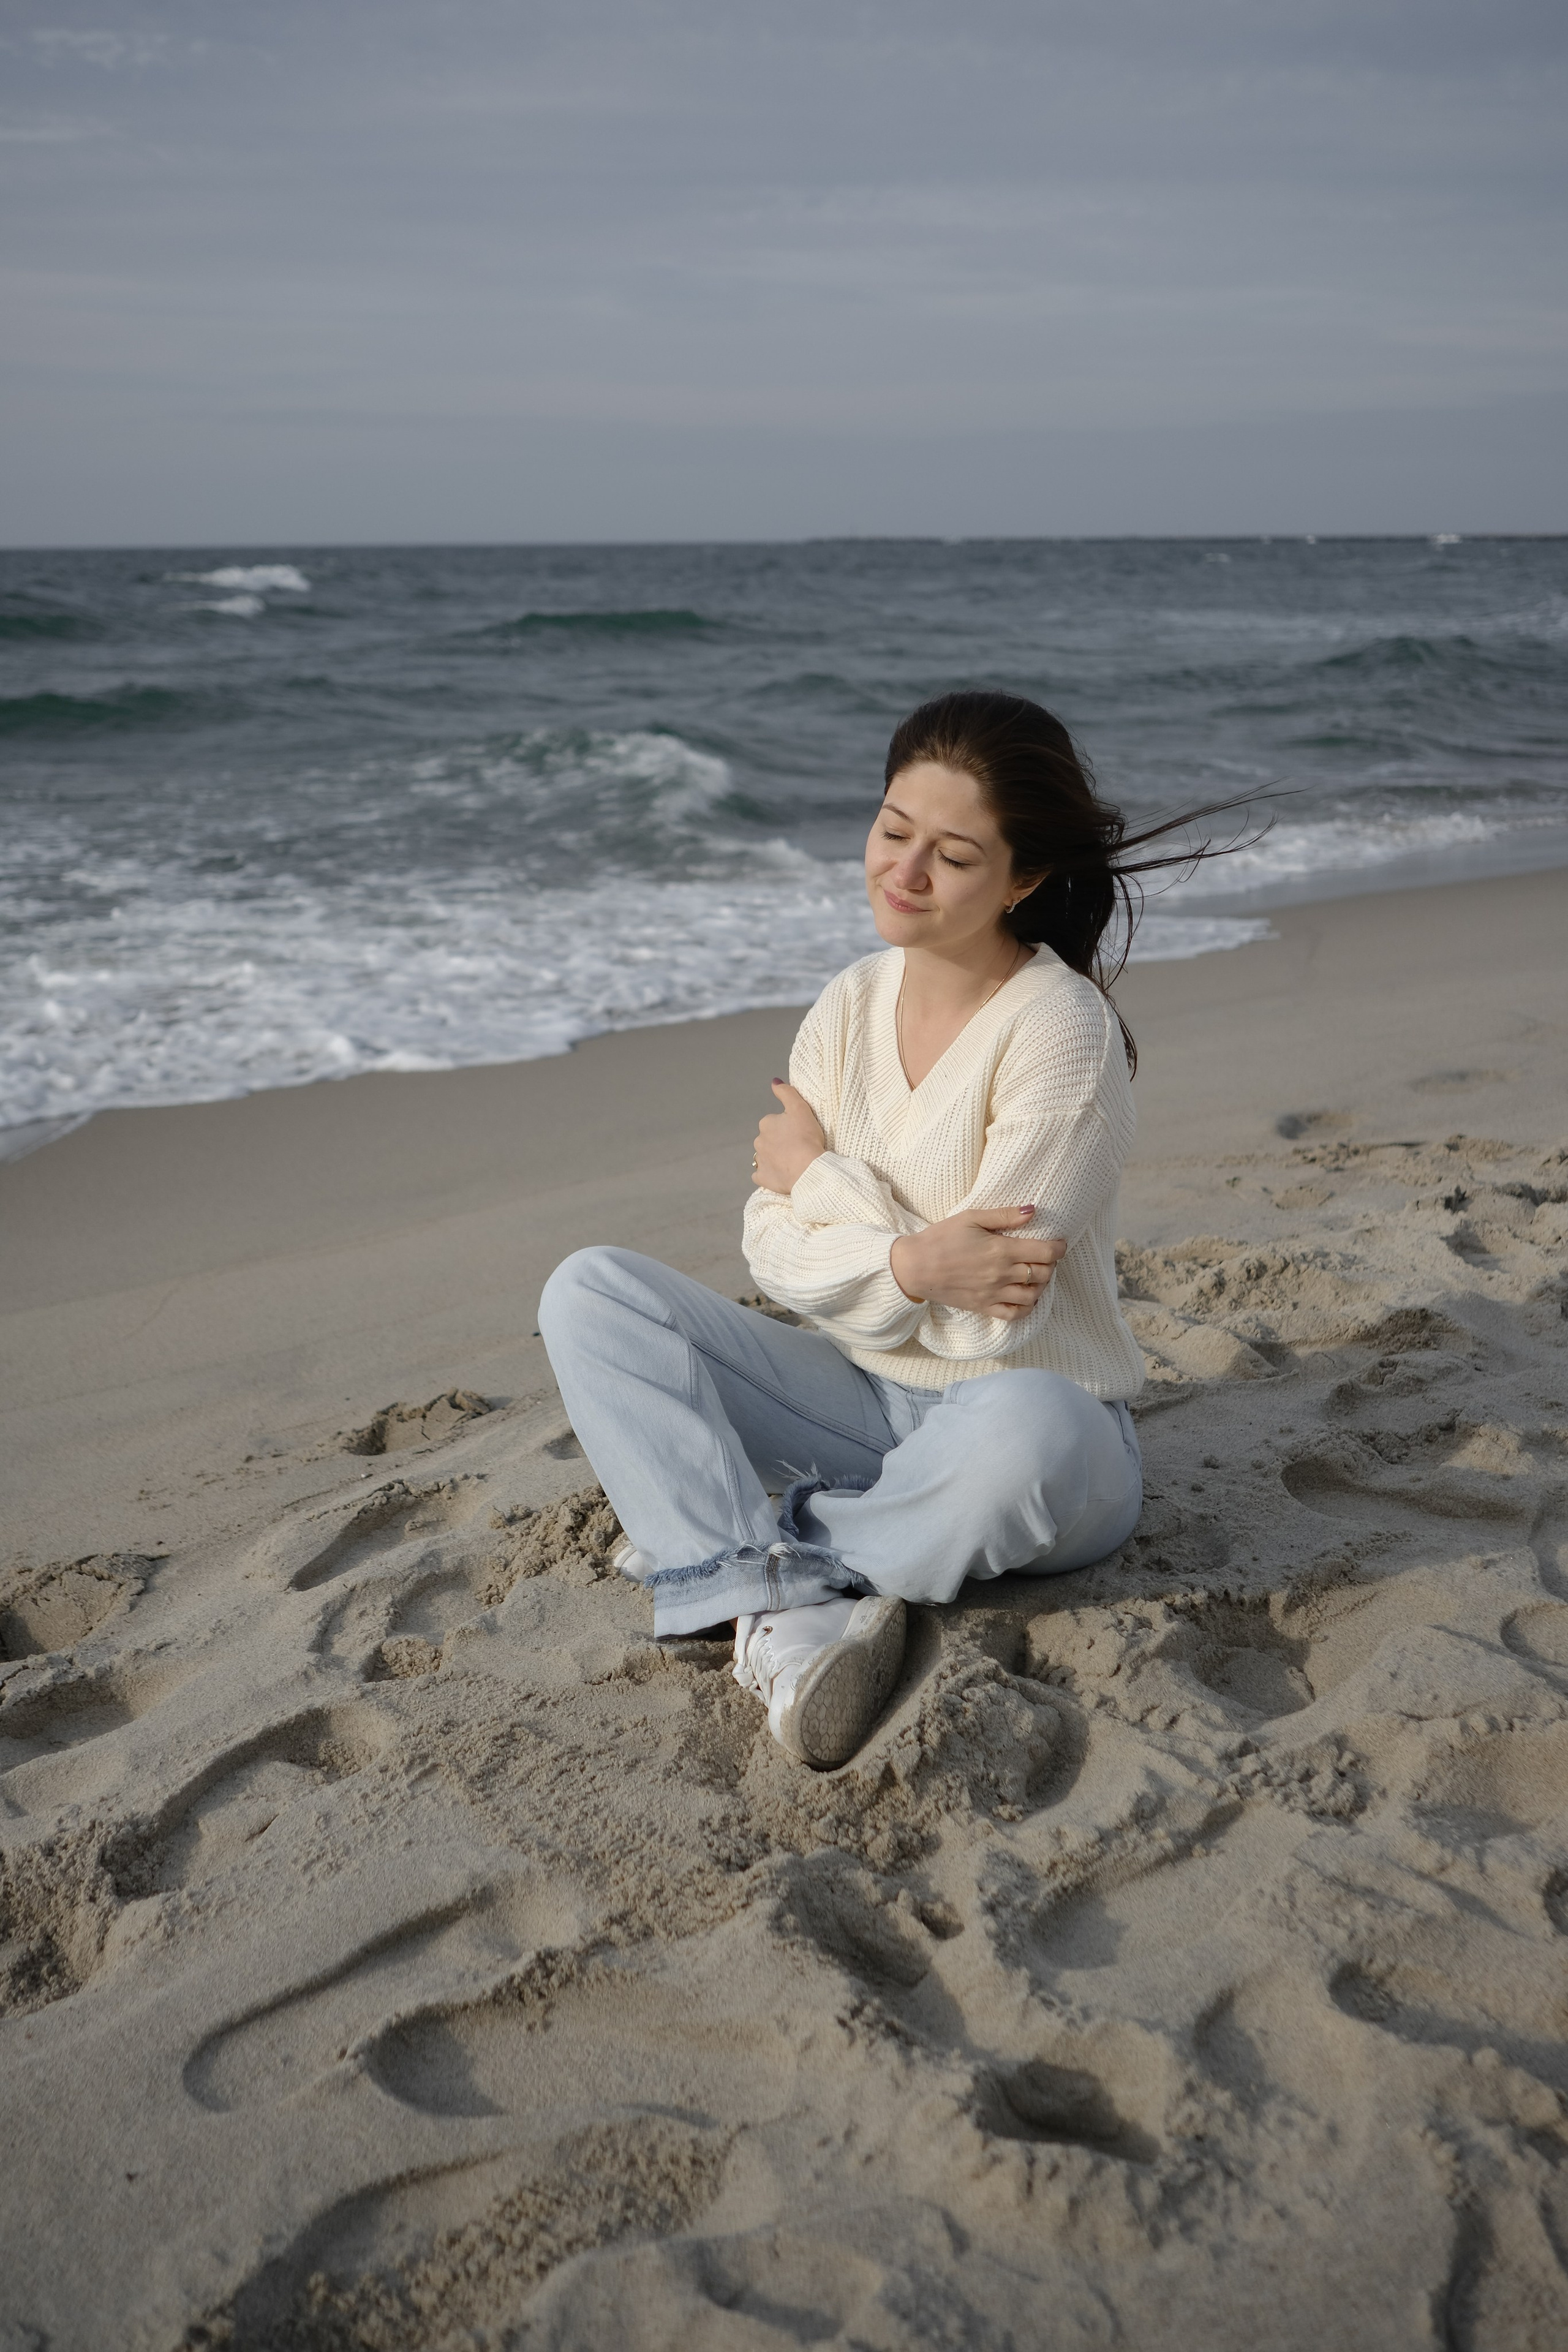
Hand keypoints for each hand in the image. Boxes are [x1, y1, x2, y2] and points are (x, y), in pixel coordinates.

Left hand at [752, 1080, 826, 1192]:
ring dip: (775, 1157)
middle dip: (780, 1142)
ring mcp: (760, 1161)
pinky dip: (769, 1174)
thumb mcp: (800, 1108)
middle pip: (769, 1139)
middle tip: (798, 1147)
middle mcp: (758, 1141)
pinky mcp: (763, 1178)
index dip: (788, 1127)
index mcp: (766, 1124)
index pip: (775, 1122)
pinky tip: (781, 1174)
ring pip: (765, 1156)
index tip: (800, 1133)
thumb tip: (774, 1081)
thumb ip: (786, 1092)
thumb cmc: (807, 1138)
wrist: (808, 1169)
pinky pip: (762, 1175)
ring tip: (792, 1161)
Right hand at [889, 1206, 1065, 1319]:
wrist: (914, 1267)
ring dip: (1041, 1286)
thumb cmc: (940, 1238)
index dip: (1059, 1247)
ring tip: (1034, 1275)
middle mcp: (1002, 1275)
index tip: (1059, 1243)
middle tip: (1044, 1257)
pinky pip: (1015, 1314)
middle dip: (1051, 1265)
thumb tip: (1032, 1210)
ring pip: (1033, 1296)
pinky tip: (1025, 1297)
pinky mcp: (984, 1307)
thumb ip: (1004, 1215)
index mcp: (1001, 1250)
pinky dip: (1026, 1308)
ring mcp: (994, 1294)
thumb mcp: (971, 1218)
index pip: (1045, 1252)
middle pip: (1044, 1274)